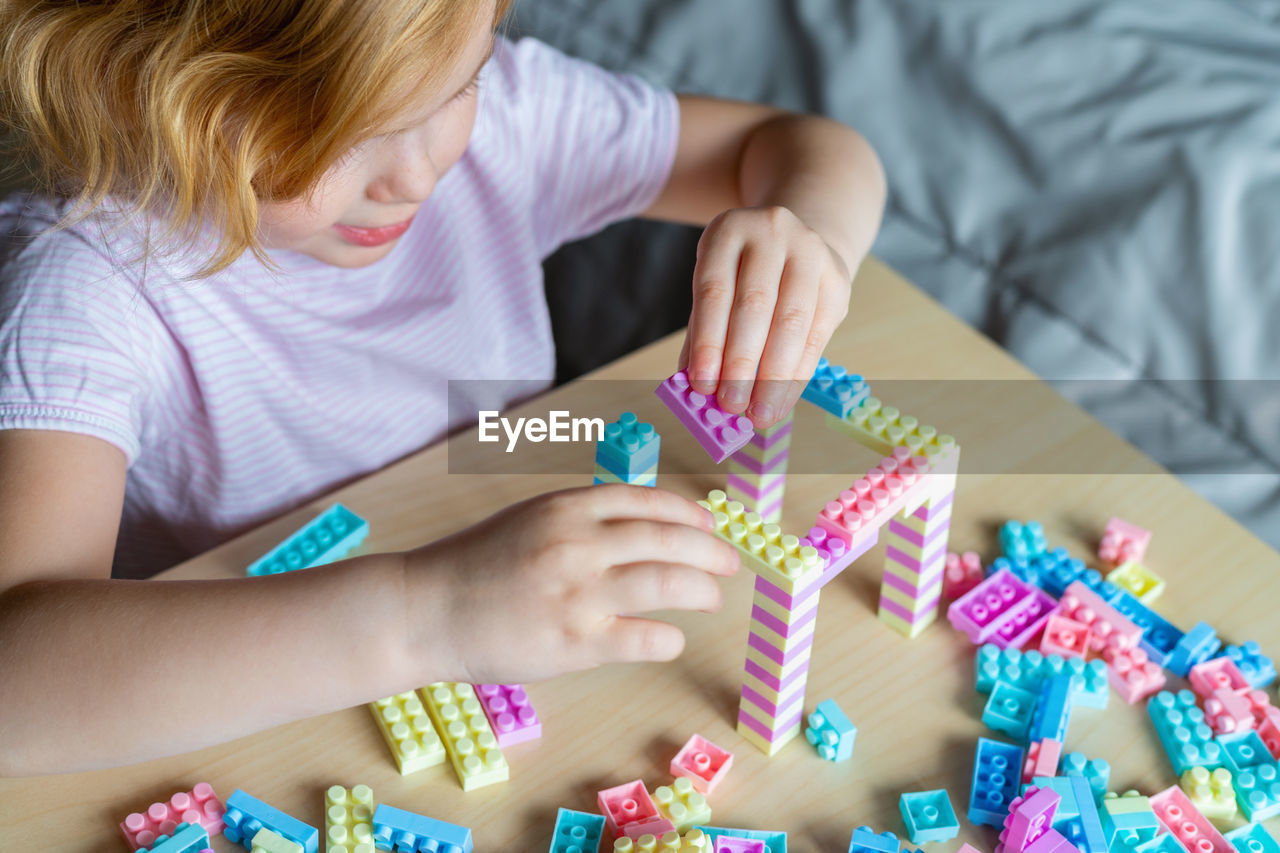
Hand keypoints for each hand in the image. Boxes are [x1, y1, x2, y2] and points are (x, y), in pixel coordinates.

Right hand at [402, 484, 739, 684]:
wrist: (427, 609)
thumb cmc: (477, 565)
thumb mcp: (530, 518)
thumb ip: (582, 518)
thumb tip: (644, 526)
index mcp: (567, 507)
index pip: (649, 501)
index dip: (689, 515)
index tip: (709, 528)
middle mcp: (576, 543)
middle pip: (668, 539)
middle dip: (710, 552)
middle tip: (729, 564)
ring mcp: (577, 593)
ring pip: (666, 583)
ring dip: (701, 590)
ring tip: (711, 598)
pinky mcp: (574, 641)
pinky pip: (643, 637)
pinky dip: (668, 637)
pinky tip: (670, 638)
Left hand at [679, 205, 852, 427]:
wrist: (798, 241)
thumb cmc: (743, 273)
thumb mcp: (715, 284)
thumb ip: (701, 331)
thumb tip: (692, 387)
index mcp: (729, 231)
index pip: (715, 290)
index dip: (707, 341)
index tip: (700, 385)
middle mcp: (772, 233)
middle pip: (755, 305)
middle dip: (741, 363)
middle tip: (730, 405)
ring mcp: (811, 252)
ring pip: (792, 322)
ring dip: (774, 376)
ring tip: (758, 413)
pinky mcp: (838, 280)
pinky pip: (817, 336)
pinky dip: (797, 376)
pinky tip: (781, 401)